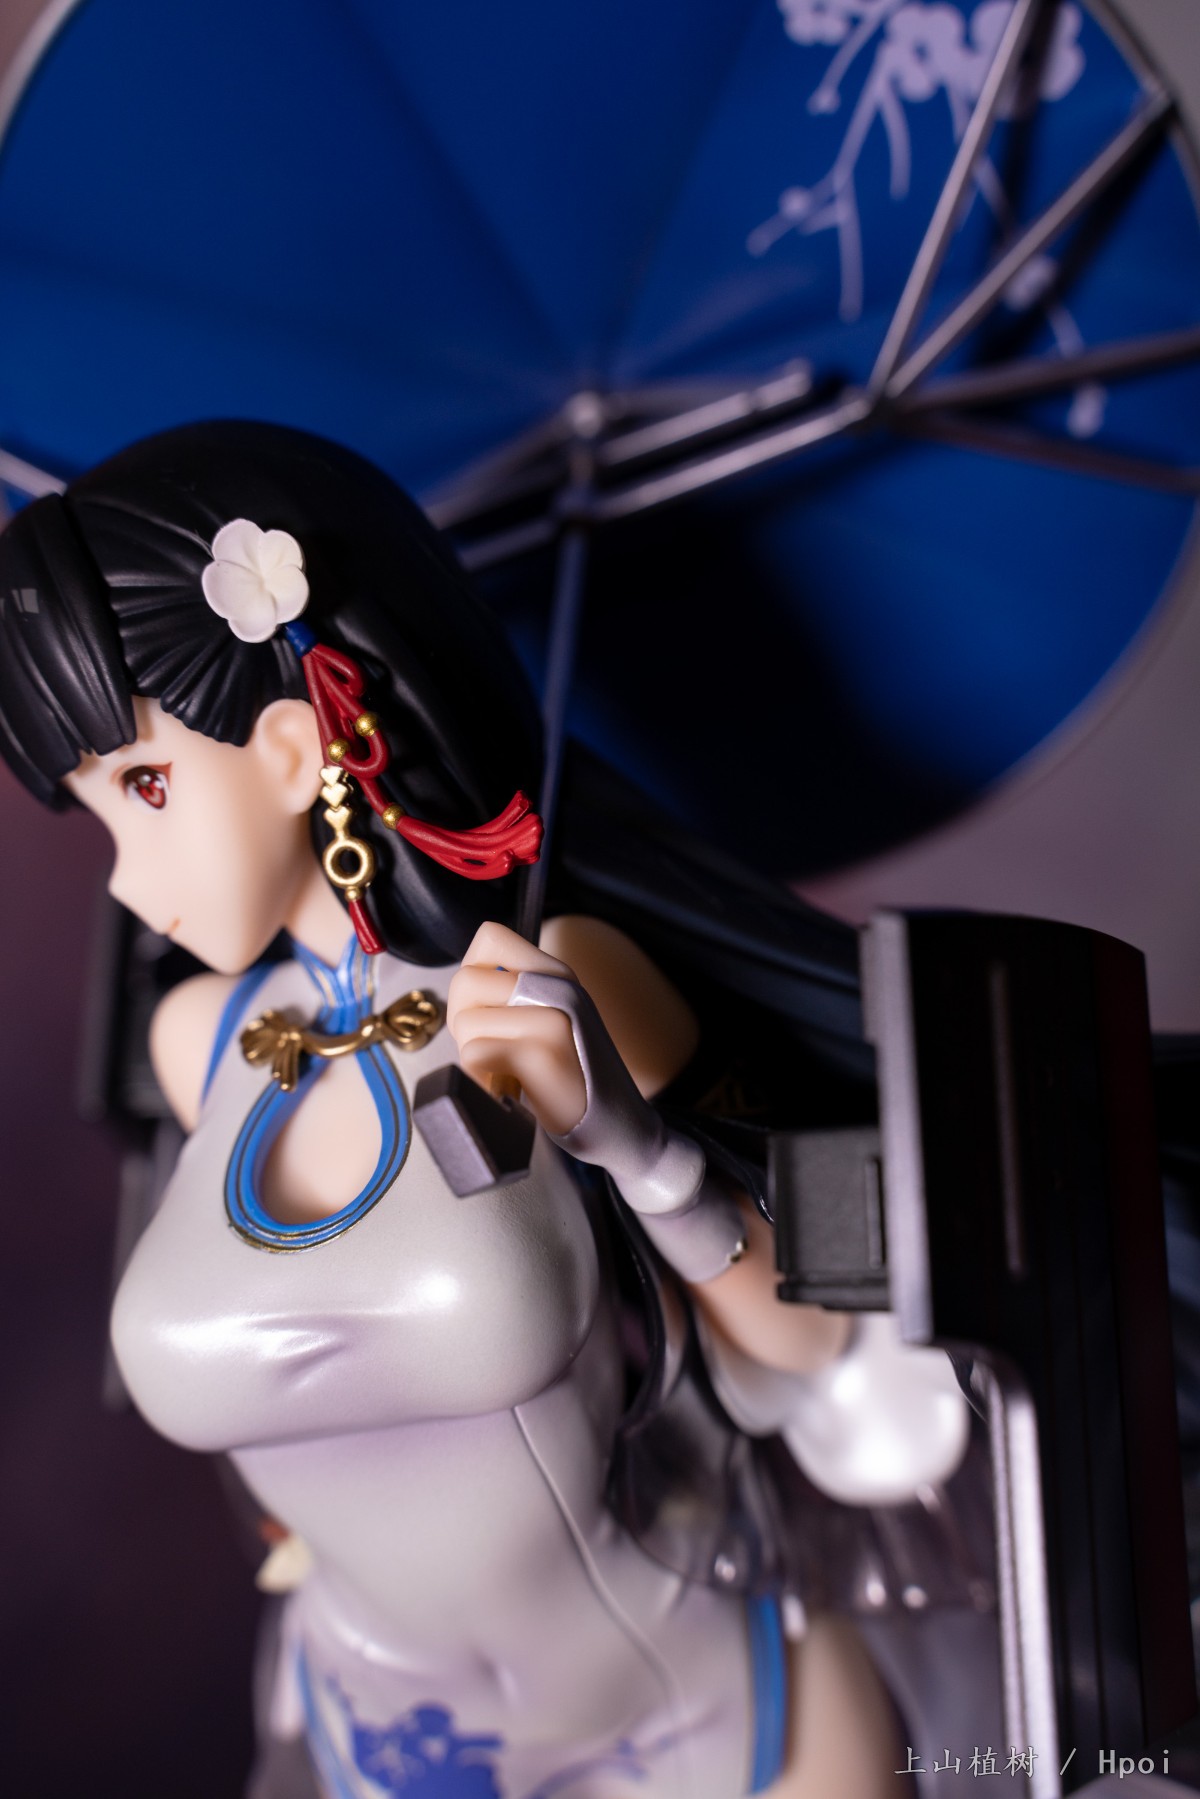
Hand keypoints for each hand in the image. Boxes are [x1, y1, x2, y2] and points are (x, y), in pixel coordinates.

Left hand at [447, 921, 586, 1135]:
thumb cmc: (571, 1078)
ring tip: (506, 1071)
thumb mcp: (550, 1019)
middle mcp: (557, 986)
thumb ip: (512, 994)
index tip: (489, 1011)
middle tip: (493, 1050)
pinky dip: (482, 1078)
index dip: (474, 975)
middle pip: (465, 981)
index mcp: (556, 974)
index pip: (490, 937)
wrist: (617, 1125)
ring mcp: (553, 1017)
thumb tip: (466, 983)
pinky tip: (508, 1088)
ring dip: (474, 1055)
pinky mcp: (542, 1053)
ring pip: (466, 1021)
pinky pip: (475, 1053)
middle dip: (465, 1022)